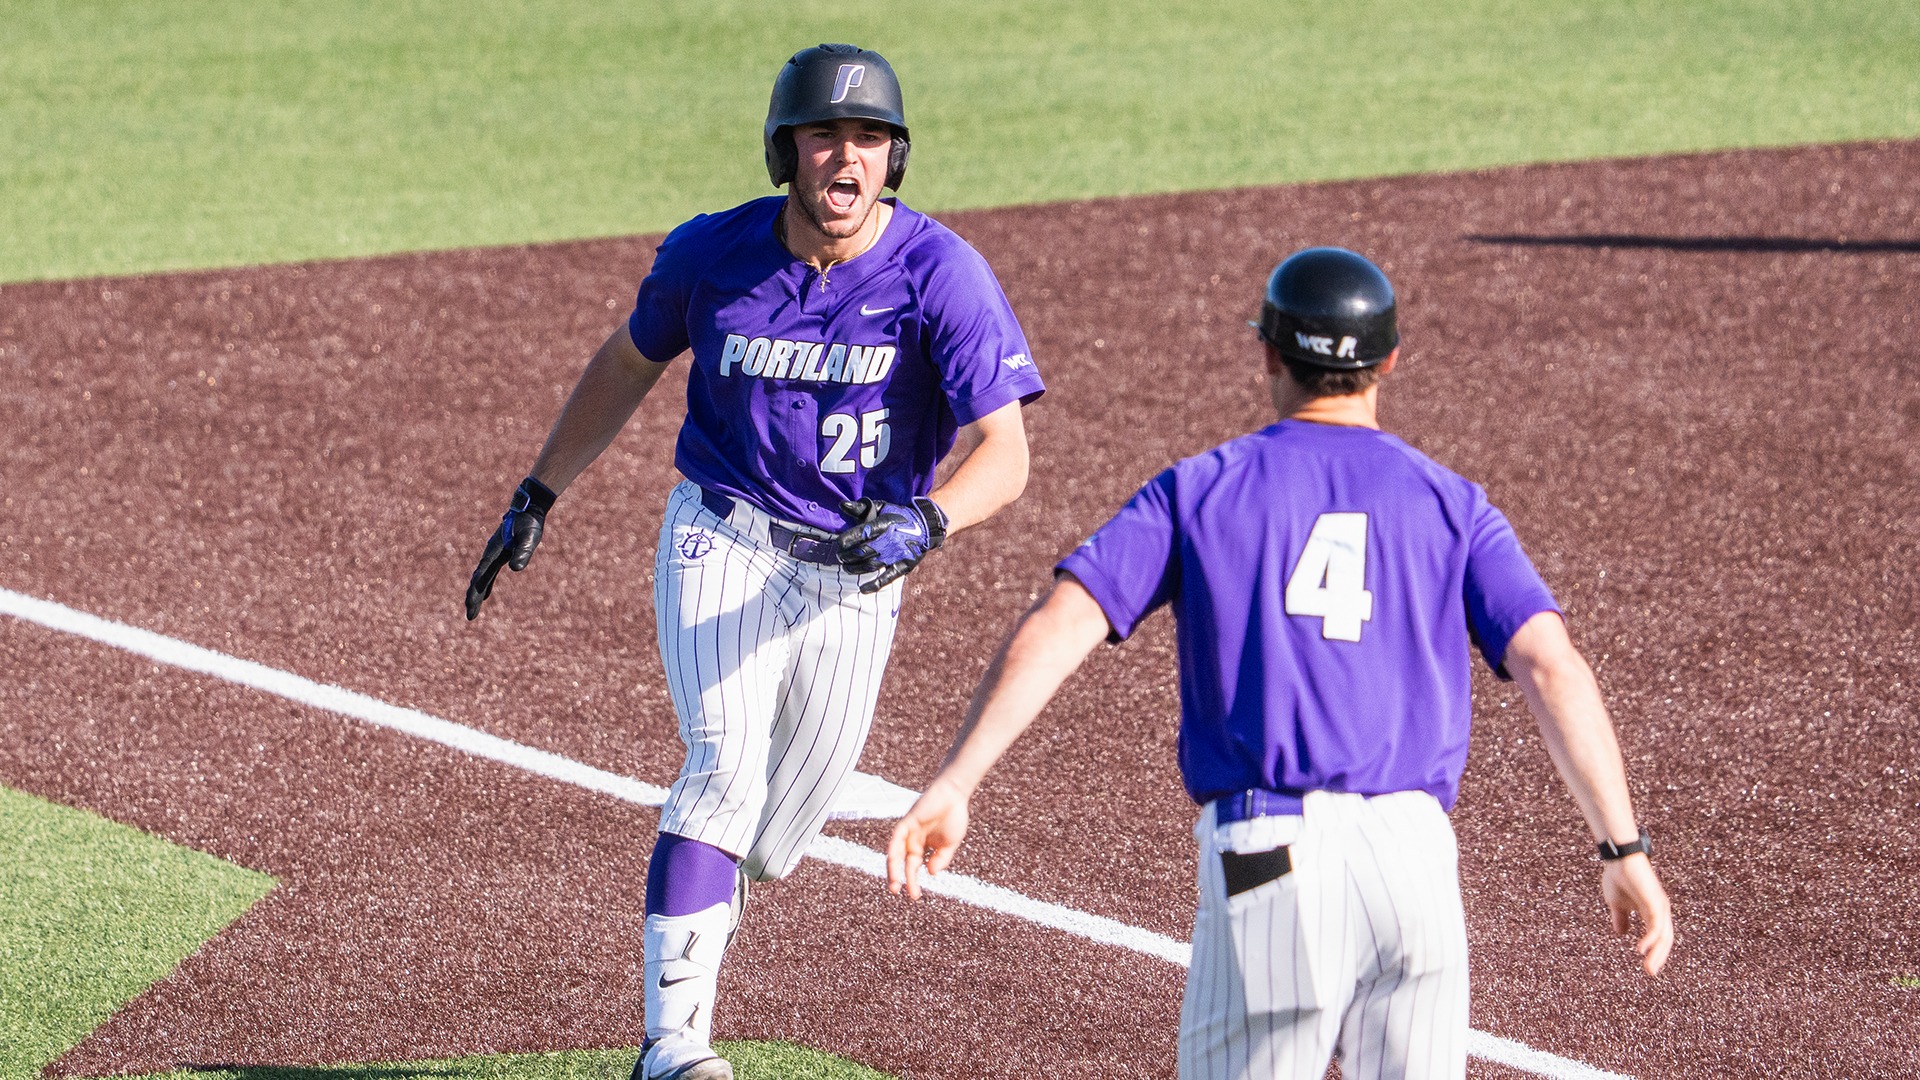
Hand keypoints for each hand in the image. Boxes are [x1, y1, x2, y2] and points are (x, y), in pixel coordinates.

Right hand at [464, 476, 556, 619]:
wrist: (528, 508)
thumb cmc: (529, 523)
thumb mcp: (529, 538)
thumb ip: (523, 553)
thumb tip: (515, 569)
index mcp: (493, 553)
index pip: (481, 577)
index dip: (475, 593)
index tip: (470, 607)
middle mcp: (490, 554)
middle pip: (478, 580)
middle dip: (473, 598)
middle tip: (470, 616)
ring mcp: (493, 554)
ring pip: (482, 577)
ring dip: (477, 592)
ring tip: (473, 608)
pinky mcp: (500, 554)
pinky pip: (489, 573)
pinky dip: (486, 584)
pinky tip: (486, 593)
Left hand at [836, 497, 947, 593]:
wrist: (925, 526)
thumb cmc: (898, 516)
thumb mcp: (882, 507)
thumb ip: (861, 507)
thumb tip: (842, 505)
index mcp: (885, 523)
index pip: (862, 532)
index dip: (848, 539)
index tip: (839, 543)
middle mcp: (891, 540)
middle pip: (863, 550)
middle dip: (848, 555)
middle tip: (840, 556)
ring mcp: (897, 554)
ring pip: (872, 565)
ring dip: (855, 568)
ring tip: (846, 567)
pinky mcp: (903, 566)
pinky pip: (888, 577)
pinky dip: (875, 585)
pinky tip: (863, 589)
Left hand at [887, 776, 969, 899]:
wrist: (955, 795)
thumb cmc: (954, 817)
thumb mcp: (950, 845)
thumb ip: (941, 859)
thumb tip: (930, 873)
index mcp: (923, 847)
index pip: (913, 868)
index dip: (913, 882)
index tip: (915, 896)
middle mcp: (913, 841)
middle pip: (902, 863)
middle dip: (900, 879)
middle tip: (901, 893)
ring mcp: (909, 832)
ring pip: (896, 853)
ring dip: (893, 869)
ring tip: (894, 884)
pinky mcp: (907, 822)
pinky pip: (896, 838)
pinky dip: (894, 850)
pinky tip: (894, 861)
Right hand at [1600, 854, 1673, 975]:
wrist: (1619, 858)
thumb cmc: (1618, 877)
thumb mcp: (1617, 904)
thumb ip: (1621, 918)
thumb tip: (1621, 933)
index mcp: (1653, 911)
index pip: (1659, 936)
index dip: (1655, 952)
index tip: (1648, 968)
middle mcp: (1660, 910)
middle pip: (1665, 940)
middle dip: (1658, 957)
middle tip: (1650, 973)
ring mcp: (1659, 906)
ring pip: (1663, 936)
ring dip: (1656, 954)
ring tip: (1649, 968)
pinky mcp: (1655, 903)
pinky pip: (1656, 926)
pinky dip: (1650, 940)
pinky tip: (1641, 950)